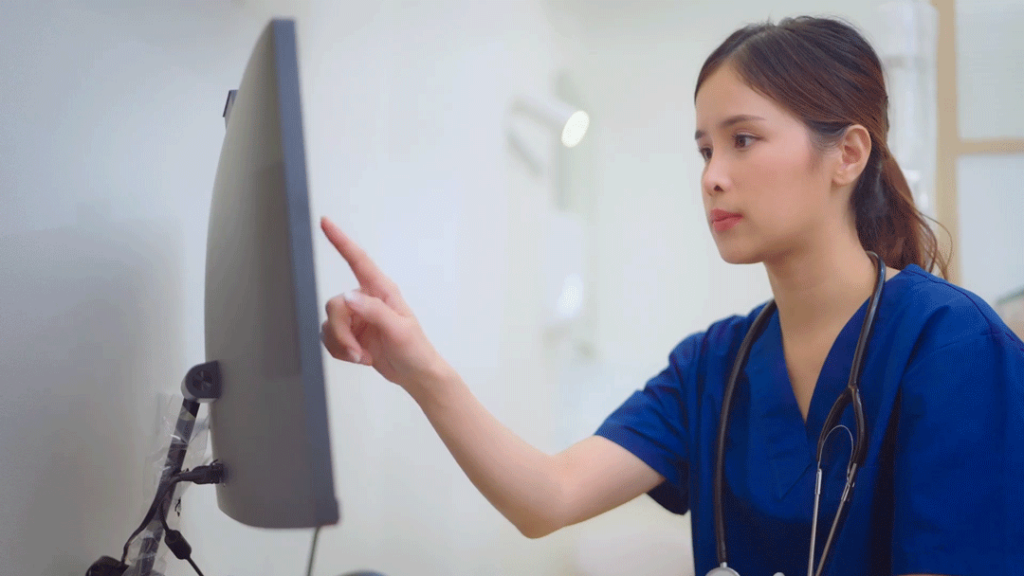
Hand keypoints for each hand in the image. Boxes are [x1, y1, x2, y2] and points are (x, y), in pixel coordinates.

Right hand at [319, 216, 448, 391]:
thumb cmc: (414, 349)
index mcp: (381, 291)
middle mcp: (366, 299)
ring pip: (329, 324)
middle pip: (335, 305)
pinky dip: (340, 351)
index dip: (340, 240)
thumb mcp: (399, 330)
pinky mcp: (349, 333)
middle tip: (356, 352)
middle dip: (341, 333)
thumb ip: (373, 311)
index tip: (325, 222)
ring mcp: (356, 317)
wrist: (414, 373)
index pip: (358, 260)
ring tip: (362, 357)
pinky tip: (359, 358)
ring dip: (341, 345)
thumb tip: (347, 297)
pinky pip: (329, 338)